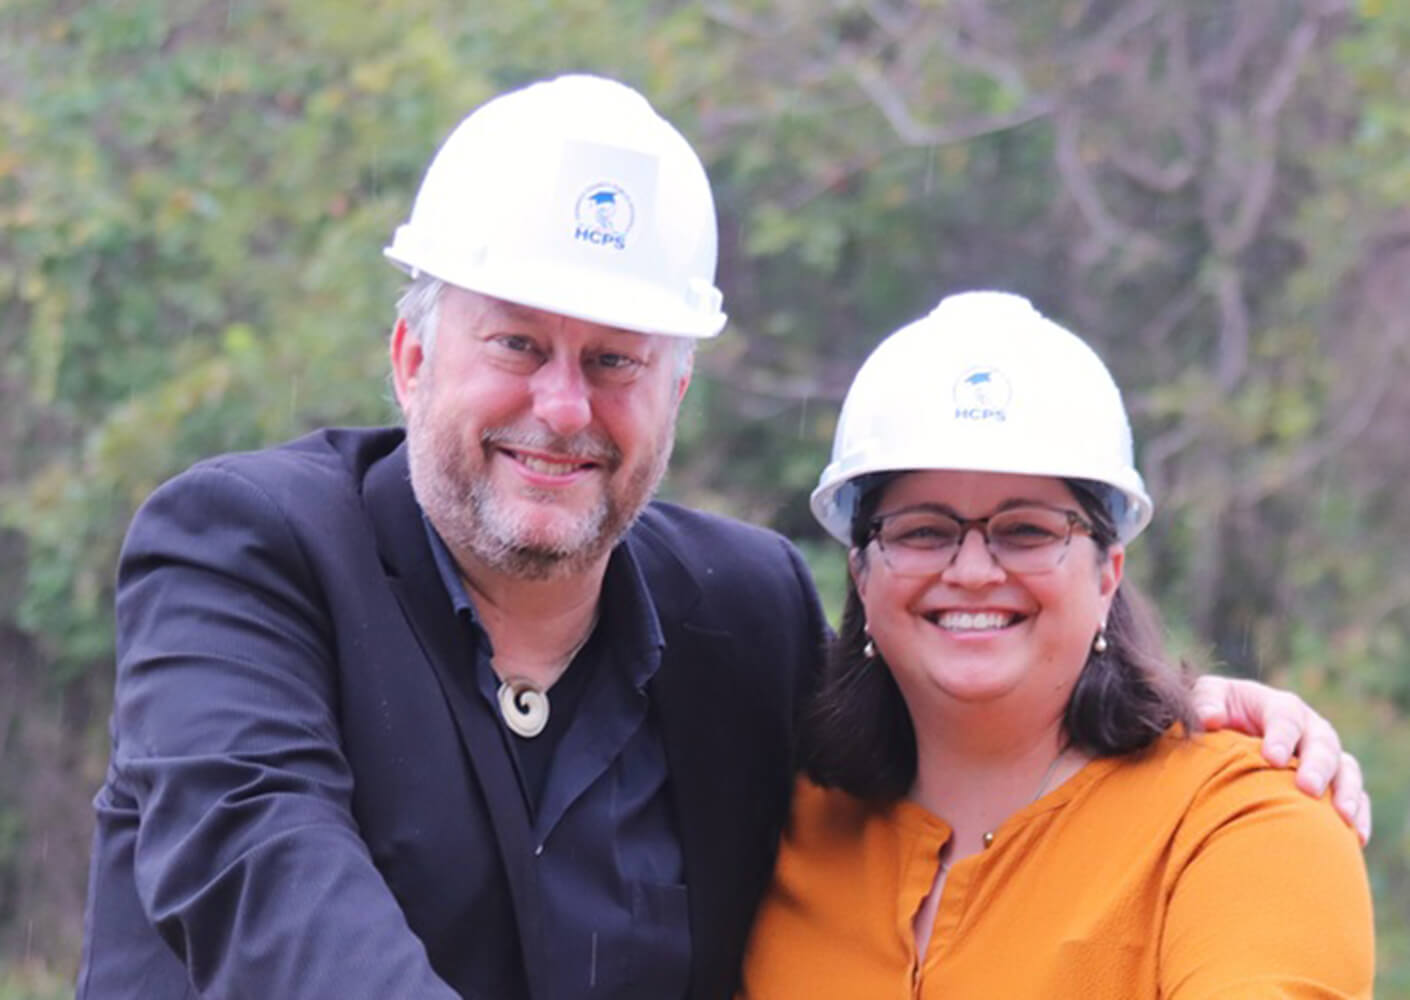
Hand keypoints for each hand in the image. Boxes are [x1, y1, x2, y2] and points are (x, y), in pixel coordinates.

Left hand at [1191, 675, 1370, 844]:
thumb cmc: (1216, 713)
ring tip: (1340, 817)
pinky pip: (1355, 796)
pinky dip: (1359, 814)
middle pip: (1323, 742)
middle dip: (1317, 765)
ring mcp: (1325, 756)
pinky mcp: (1334, 782)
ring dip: (1345, 791)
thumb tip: (1210, 718)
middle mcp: (1309, 729)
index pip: (1285, 717)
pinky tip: (1356, 837)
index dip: (1281, 736)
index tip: (1272, 758)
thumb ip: (1205, 702)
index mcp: (1279, 707)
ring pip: (1345, 769)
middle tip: (1307, 788)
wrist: (1228, 733)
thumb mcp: (1206, 699)